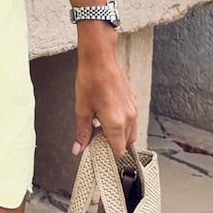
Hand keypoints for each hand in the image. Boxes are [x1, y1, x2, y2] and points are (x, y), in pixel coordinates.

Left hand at [73, 42, 136, 159]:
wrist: (100, 58)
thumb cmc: (90, 81)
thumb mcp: (82, 110)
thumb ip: (82, 133)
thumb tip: (78, 149)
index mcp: (116, 123)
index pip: (118, 150)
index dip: (109, 154)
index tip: (98, 151)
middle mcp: (129, 117)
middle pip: (127, 143)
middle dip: (114, 145)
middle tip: (98, 140)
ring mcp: (133, 109)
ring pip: (131, 132)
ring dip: (120, 135)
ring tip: (102, 127)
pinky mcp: (133, 101)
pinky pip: (132, 120)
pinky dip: (123, 124)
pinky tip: (108, 115)